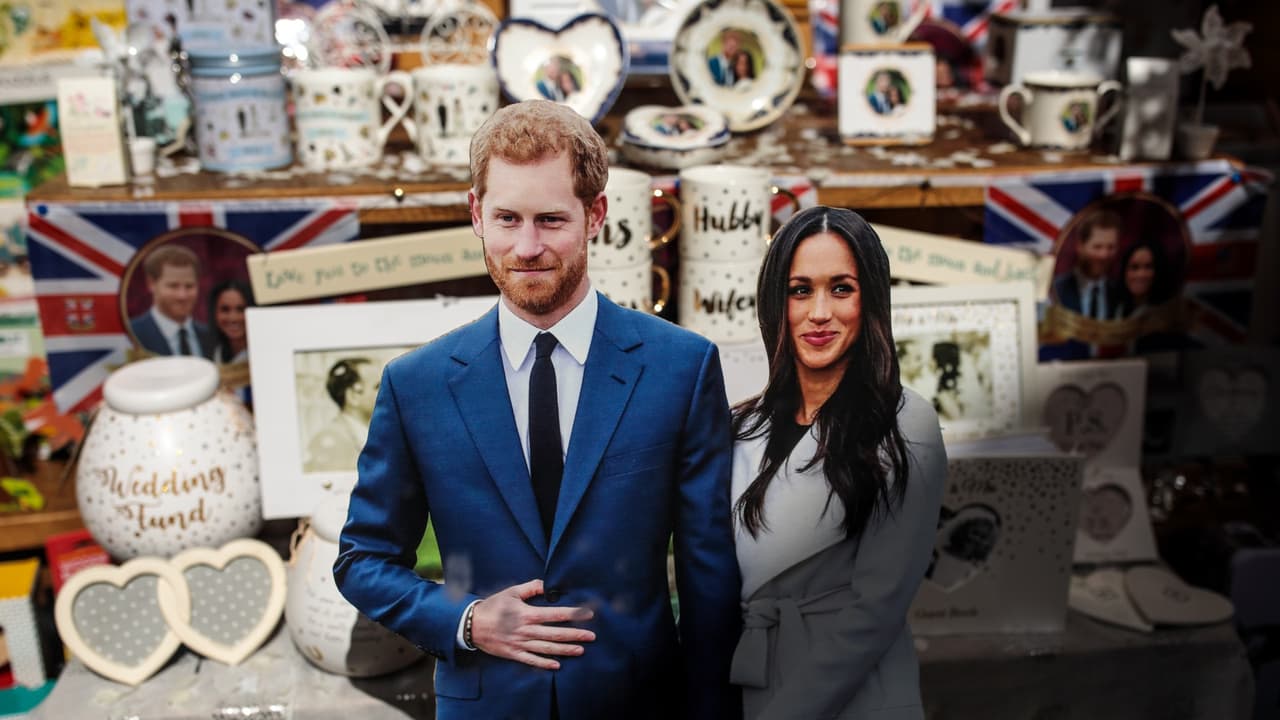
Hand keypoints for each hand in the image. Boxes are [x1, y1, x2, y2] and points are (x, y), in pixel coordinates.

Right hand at [470, 579, 595, 669]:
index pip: (556, 614)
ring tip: (581, 650)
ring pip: (547, 648)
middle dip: (575, 635)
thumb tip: (547, 584)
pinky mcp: (513, 653)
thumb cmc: (493, 606)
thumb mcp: (512, 592)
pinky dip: (544, 663)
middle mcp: (526, 630)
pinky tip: (557, 665)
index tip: (587, 614)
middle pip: (555, 633)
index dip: (573, 614)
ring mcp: (520, 644)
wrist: (472, 624)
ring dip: (565, 649)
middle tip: (592, 636)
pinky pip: (531, 660)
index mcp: (527, 614)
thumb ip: (531, 588)